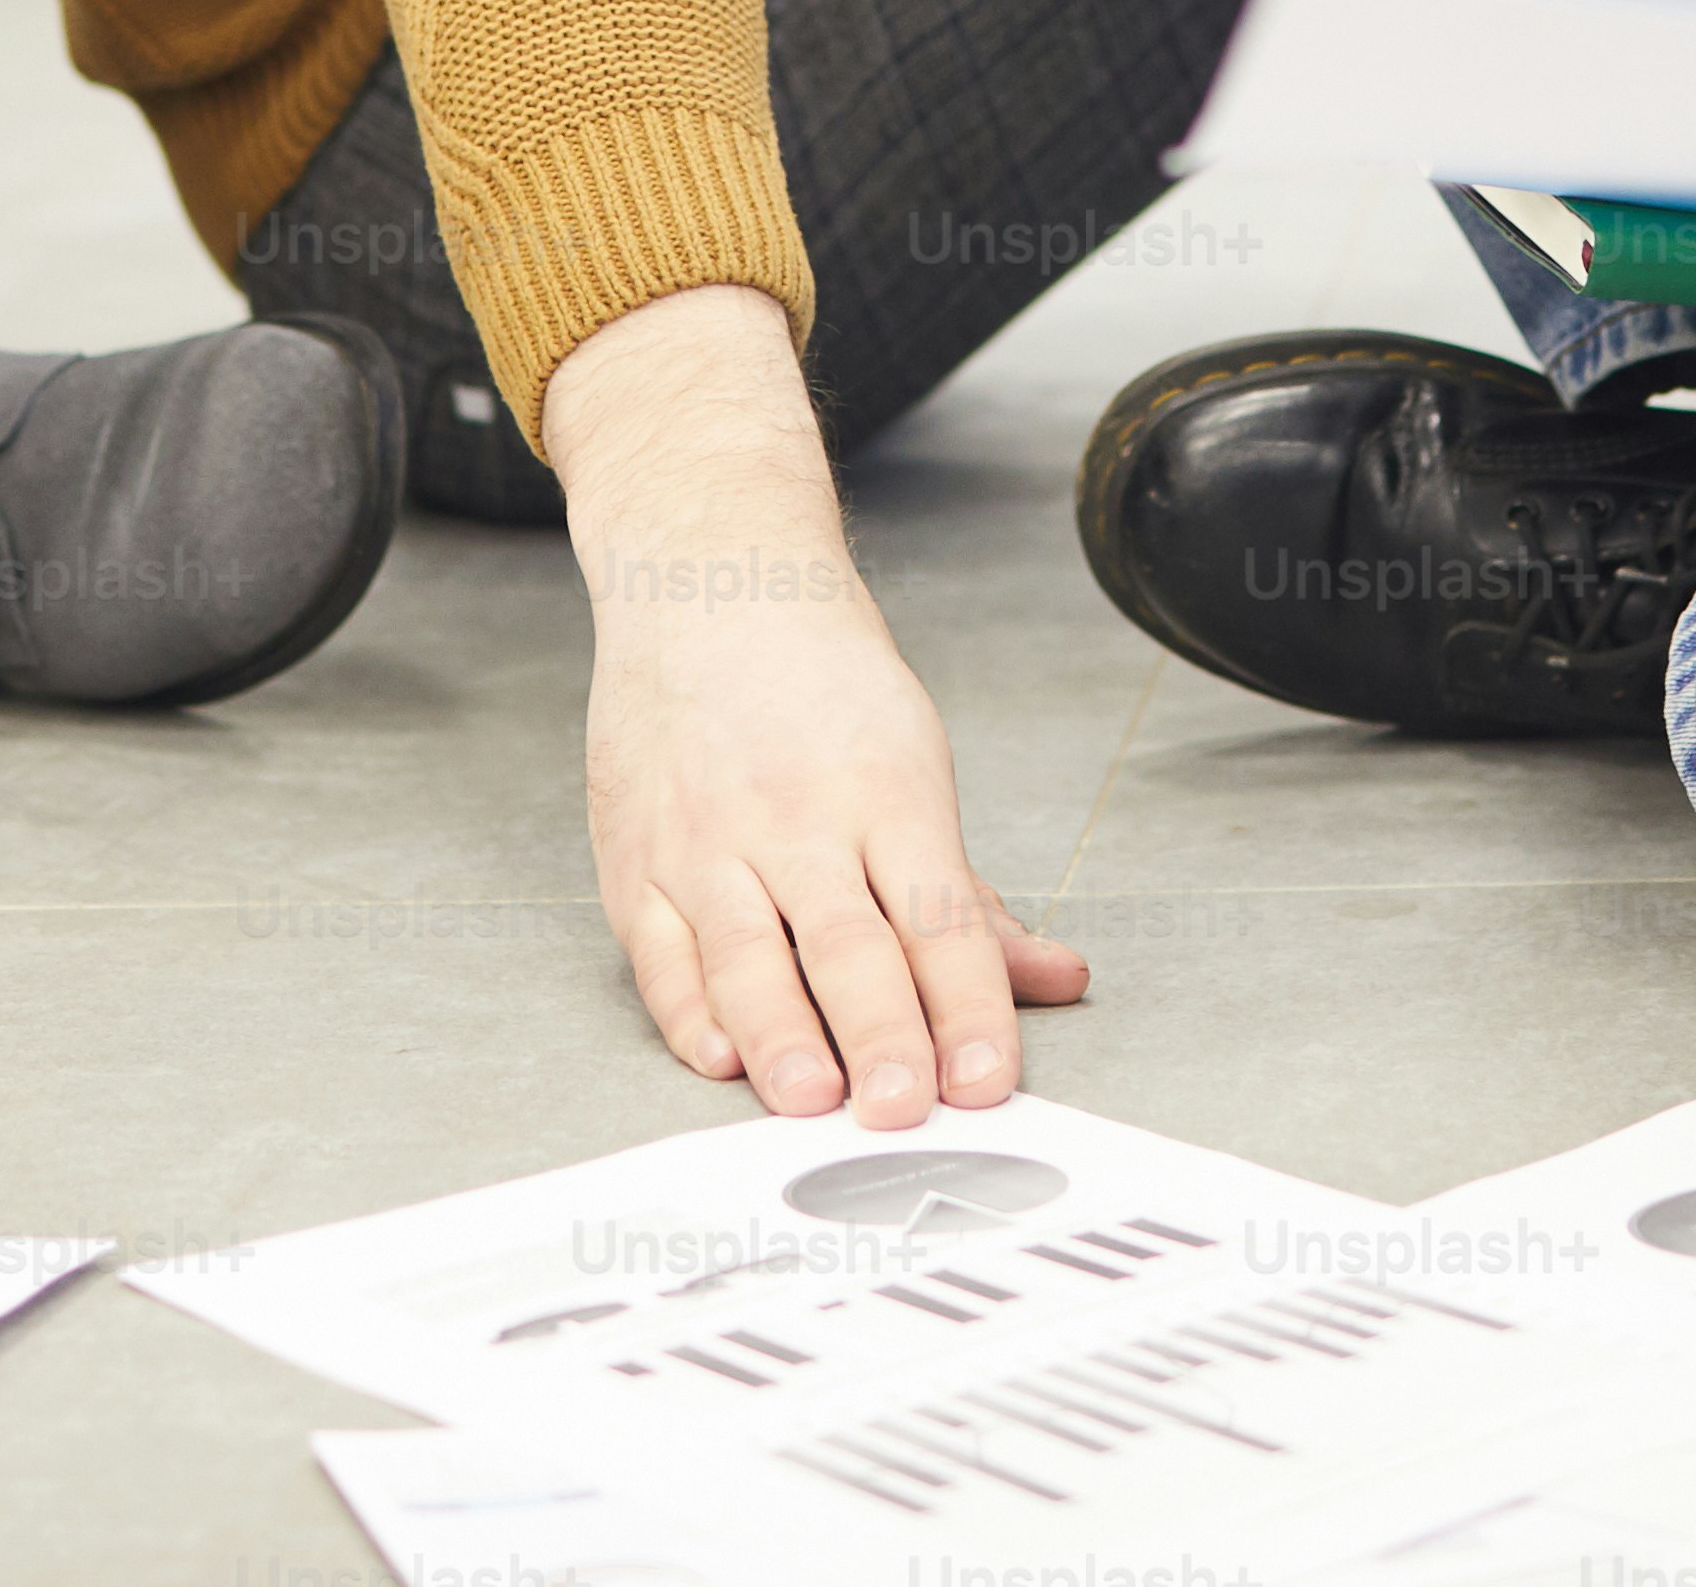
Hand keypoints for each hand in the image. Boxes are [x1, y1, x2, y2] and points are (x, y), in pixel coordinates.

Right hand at [556, 289, 1088, 1123]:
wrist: (706, 585)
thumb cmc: (820, 682)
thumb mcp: (916, 765)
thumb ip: (974, 897)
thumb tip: (1057, 978)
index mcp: (886, 792)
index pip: (940, 920)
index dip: (969, 1010)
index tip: (987, 1081)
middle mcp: (794, 816)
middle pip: (847, 945)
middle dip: (882, 1036)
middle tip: (905, 1110)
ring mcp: (707, 840)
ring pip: (747, 957)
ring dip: (783, 1038)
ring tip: (815, 1102)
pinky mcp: (638, 862)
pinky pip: (662, 955)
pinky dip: (689, 1013)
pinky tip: (722, 1058)